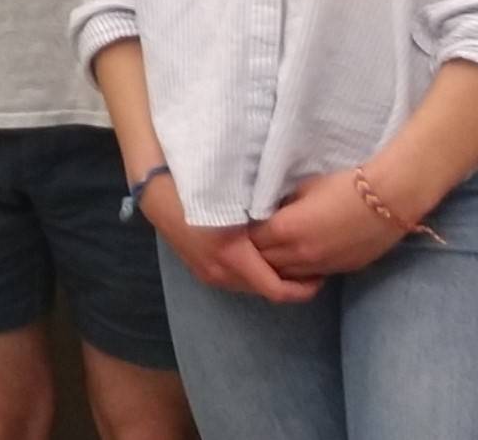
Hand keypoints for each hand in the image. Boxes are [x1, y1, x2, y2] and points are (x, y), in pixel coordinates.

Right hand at [139, 171, 321, 303]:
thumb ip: (268, 218)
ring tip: (287, 260)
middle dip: (289, 282)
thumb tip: (303, 228)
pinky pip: (235, 280)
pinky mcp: (200, 270)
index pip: (277, 290)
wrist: (155, 191)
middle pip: (265, 291)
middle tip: (310, 265)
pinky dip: (252, 274)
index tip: (321, 273)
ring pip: (250, 287)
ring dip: (270, 278)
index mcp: (232, 256)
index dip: (304, 288)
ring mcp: (208, 274)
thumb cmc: (199, 187)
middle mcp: (220, 272)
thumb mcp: (238, 198)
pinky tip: (260, 256)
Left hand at [252, 168, 413, 279]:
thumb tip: (267, 212)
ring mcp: (320, 266)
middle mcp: (299, 253)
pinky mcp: (339, 271)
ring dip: (275, 266)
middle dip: (254, 253)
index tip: (243, 225)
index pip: (250, 240)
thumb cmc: (343, 186)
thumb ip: (281, 205)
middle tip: (253, 241)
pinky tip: (297, 260)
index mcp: (285, 229)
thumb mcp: (302, 188)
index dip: (244, 234)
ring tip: (271, 253)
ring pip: (285, 276)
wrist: (388, 199)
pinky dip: (298, 272)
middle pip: (264, 262)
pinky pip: (308, 277)